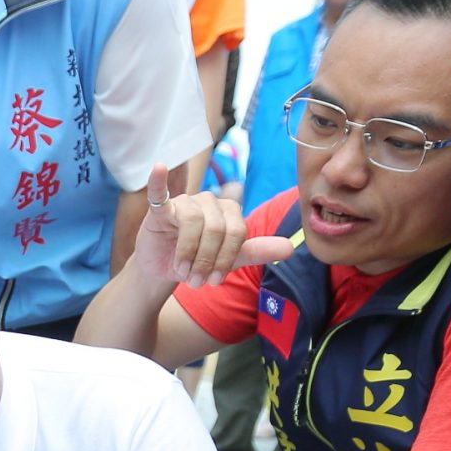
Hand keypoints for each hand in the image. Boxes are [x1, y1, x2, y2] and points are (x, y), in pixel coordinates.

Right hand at [131, 163, 294, 289]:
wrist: (165, 270)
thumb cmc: (198, 261)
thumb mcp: (229, 260)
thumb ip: (257, 251)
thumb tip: (291, 248)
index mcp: (229, 211)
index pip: (237, 230)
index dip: (226, 257)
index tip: (215, 281)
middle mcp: (208, 201)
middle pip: (216, 227)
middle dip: (207, 259)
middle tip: (197, 281)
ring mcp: (184, 203)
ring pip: (193, 221)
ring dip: (187, 252)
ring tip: (182, 271)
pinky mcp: (160, 209)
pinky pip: (160, 193)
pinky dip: (159, 181)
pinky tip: (159, 168)